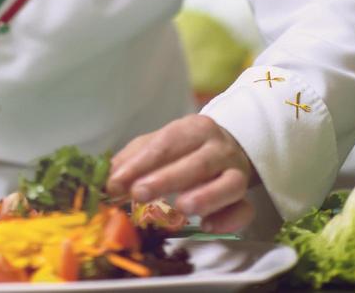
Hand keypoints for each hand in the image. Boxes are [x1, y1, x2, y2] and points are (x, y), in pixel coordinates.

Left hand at [107, 115, 255, 233]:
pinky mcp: (246, 196)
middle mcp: (219, 147)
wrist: (228, 147)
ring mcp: (236, 172)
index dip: (140, 163)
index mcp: (194, 128)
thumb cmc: (185, 148)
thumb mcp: (159, 143)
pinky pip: (244, 209)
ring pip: (229, 184)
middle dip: (167, 179)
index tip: (115, 182)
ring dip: (206, 196)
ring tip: (180, 207)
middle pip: (198, 162)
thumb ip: (134, 158)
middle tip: (138, 194)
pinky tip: (208, 226)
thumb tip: (108, 178)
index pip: (167, 142)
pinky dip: (229, 219)